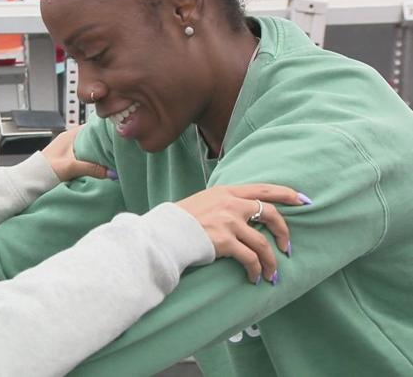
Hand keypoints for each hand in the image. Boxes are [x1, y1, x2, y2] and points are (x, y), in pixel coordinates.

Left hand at [41, 126, 114, 181]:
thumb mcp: (71, 167)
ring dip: (98, 150)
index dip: (105, 130)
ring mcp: (68, 147)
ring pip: (88, 145)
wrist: (32, 179)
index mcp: (70, 134)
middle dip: (104, 142)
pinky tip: (99, 164)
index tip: (117, 135)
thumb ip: (92, 168)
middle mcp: (69, 138)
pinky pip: (84, 153)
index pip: (92, 126)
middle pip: (92, 136)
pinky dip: (92, 157)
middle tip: (117, 147)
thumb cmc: (46, 169)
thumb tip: (112, 173)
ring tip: (112, 155)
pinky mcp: (67, 156)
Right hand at [177, 184, 301, 283]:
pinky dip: (255, 270)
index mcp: (226, 192)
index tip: (302, 200)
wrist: (165, 233)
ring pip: (262, 243)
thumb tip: (240, 214)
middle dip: (283, 232)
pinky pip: (250, 258)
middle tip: (287, 246)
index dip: (286, 194)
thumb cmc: (180, 220)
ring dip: (270, 261)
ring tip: (271, 274)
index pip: (262, 189)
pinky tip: (254, 278)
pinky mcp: (225, 242)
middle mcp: (230, 204)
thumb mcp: (203, 201)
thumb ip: (222, 204)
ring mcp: (228, 222)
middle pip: (270, 213)